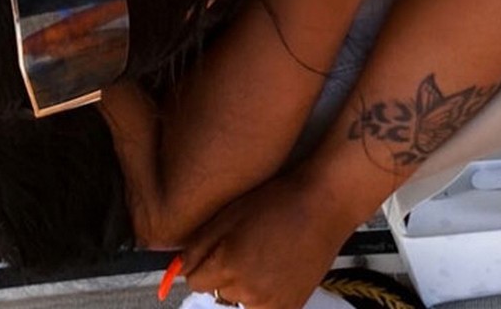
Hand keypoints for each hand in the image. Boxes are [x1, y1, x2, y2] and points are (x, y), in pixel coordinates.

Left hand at [177, 168, 345, 308]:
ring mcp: (271, 304)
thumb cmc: (274, 202)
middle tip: (243, 247)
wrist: (320, 206)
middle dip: (223, 273)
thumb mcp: (229, 214)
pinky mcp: (291, 308)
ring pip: (239, 302)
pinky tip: (274, 271)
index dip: (202, 264)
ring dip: (243, 286)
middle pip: (217, 292)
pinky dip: (263, 296)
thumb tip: (180, 269)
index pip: (195, 282)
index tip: (213, 252)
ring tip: (260, 257)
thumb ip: (199, 246)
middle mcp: (248, 290)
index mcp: (229, 264)